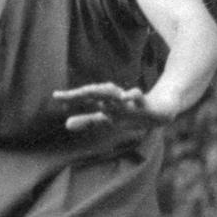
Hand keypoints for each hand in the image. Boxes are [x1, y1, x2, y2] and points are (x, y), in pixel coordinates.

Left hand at [51, 81, 166, 130]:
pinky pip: (139, 97)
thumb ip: (88, 121)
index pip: (85, 98)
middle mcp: (114, 100)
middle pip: (96, 93)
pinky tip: (125, 96)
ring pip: (115, 94)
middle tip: (64, 95)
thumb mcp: (108, 120)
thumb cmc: (131, 113)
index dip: (71, 97)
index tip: (55, 96)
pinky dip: (132, 95)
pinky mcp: (145, 103)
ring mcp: (129, 101)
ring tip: (87, 91)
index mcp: (105, 103)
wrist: (161, 111)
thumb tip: (66, 125)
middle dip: (81, 94)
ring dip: (103, 92)